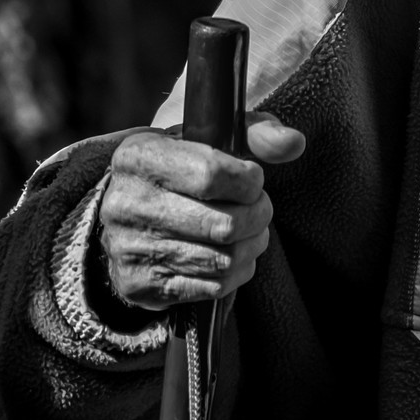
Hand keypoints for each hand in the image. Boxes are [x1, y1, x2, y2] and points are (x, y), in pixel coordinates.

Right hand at [98, 112, 305, 310]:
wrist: (132, 211)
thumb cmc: (186, 164)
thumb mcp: (215, 135)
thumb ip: (258, 132)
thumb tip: (294, 143)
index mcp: (139, 156)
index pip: (211, 174)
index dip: (248, 180)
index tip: (255, 179)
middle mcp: (124, 203)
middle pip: (222, 224)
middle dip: (258, 216)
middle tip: (261, 207)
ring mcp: (128, 249)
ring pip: (221, 259)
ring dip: (251, 244)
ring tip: (252, 230)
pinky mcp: (139, 286)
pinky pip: (210, 287)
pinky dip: (236, 273)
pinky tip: (235, 254)